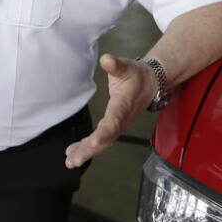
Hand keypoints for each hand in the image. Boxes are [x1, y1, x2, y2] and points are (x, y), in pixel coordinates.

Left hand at [64, 54, 156, 168]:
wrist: (151, 84)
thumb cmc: (137, 76)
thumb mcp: (127, 67)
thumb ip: (116, 65)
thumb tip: (107, 59)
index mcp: (123, 106)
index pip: (113, 122)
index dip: (104, 133)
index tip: (93, 142)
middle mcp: (121, 120)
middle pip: (106, 138)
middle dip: (89, 150)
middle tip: (73, 160)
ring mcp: (118, 125)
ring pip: (102, 142)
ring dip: (86, 152)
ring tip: (70, 161)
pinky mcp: (113, 126)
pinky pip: (100, 140)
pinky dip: (86, 147)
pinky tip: (72, 153)